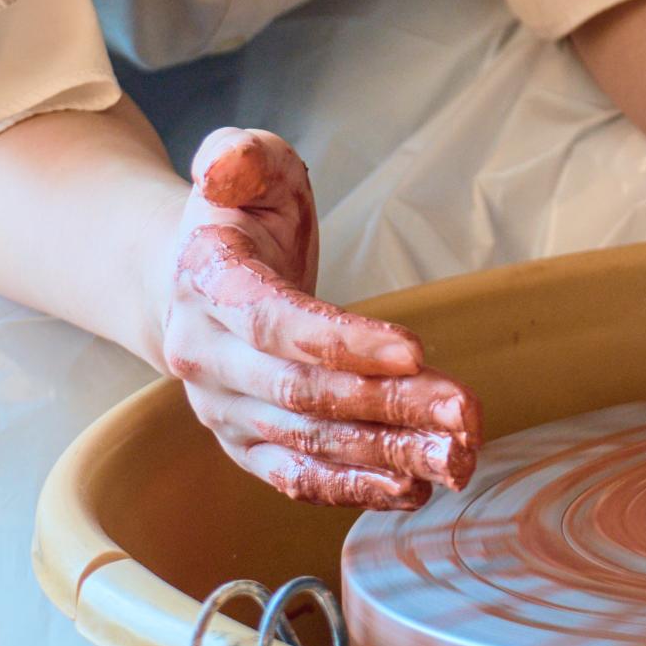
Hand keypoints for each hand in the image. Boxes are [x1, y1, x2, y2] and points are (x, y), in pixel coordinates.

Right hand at [148, 128, 479, 508]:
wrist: (182, 281)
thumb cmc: (238, 217)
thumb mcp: (247, 165)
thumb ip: (242, 155)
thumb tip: (225, 164)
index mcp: (207, 284)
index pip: (277, 323)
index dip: (344, 342)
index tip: (415, 351)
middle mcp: (206, 357)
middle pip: (302, 393)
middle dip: (389, 406)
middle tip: (464, 412)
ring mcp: (222, 408)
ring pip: (307, 441)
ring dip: (385, 455)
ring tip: (456, 459)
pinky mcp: (243, 442)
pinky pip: (294, 476)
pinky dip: (350, 489)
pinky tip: (411, 490)